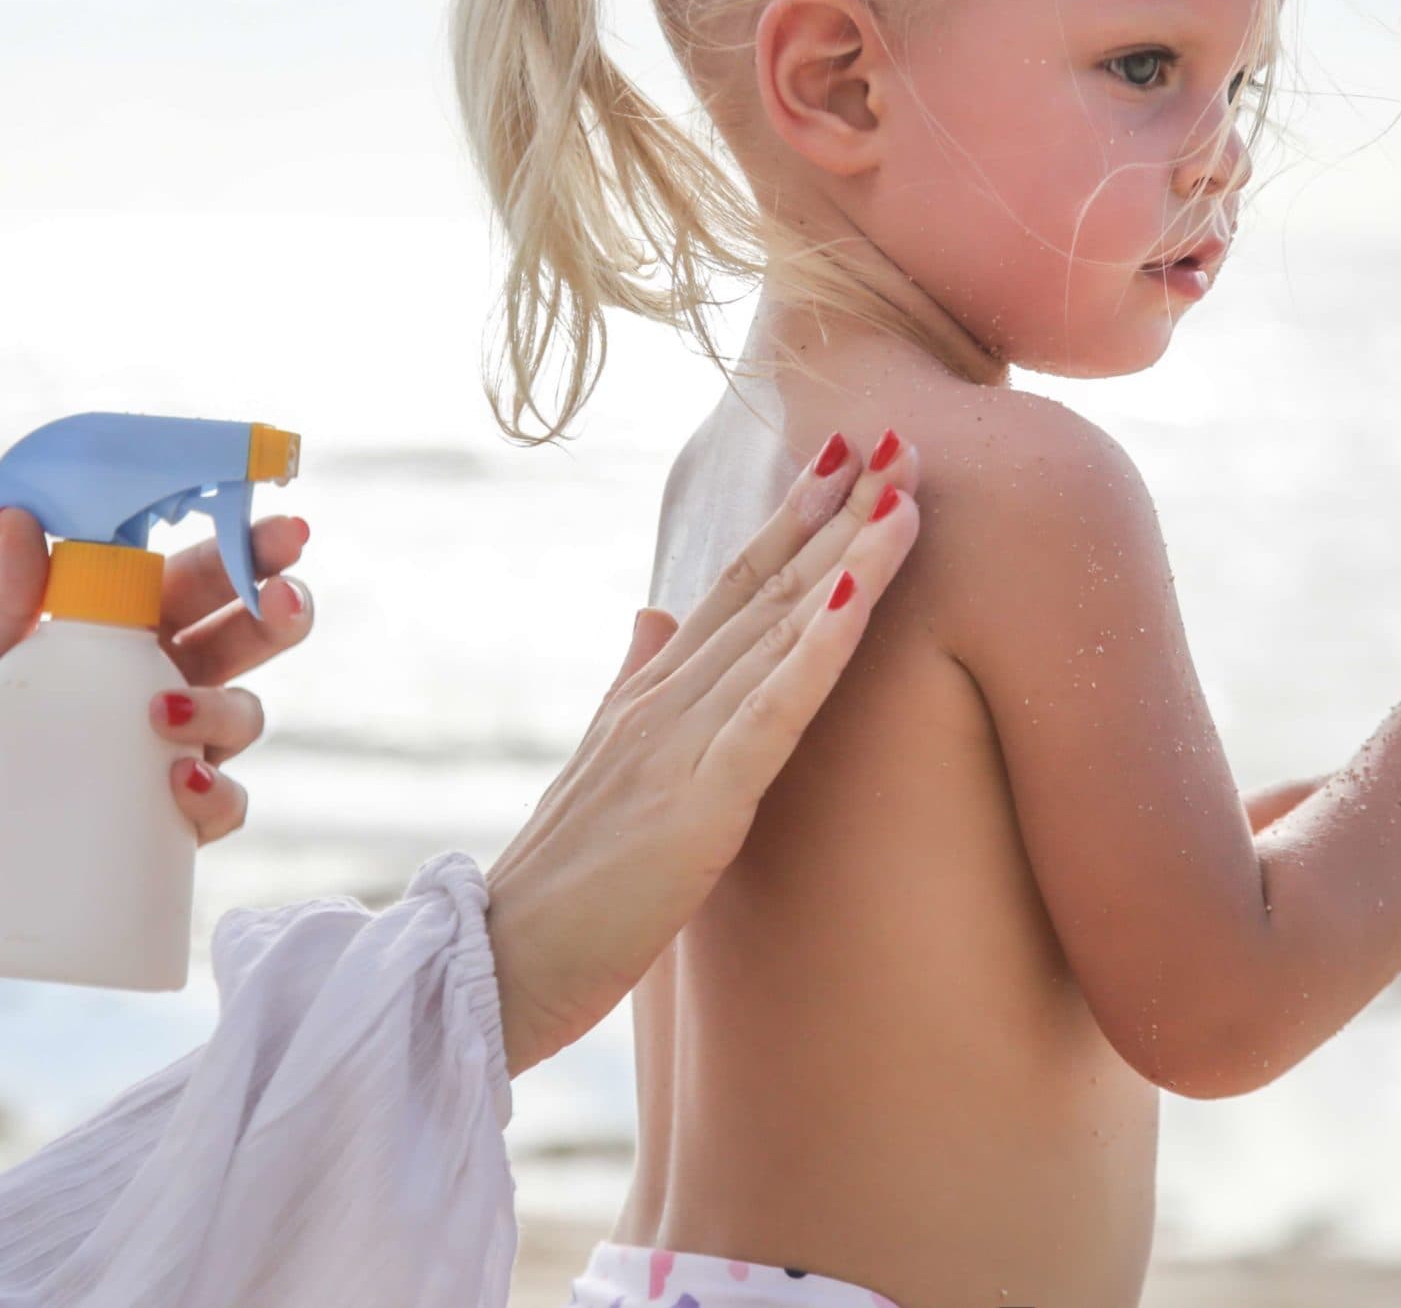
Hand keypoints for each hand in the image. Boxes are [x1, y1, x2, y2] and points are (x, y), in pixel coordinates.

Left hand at [0, 506, 315, 853]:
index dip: (248, 549)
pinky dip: (215, 792)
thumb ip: (4, 598)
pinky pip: (227, 803)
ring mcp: (182, 752)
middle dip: (282, 611)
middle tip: (285, 599)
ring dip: (226, 706)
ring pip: (245, 714)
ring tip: (165, 714)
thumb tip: (20, 515)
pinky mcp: (178, 820)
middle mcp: (170, 682)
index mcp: (132, 630)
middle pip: (250, 638)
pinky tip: (182, 784)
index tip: (287, 531)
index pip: (202, 578)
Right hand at [487, 428, 923, 1076]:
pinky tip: (855, 599)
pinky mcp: (695, 806)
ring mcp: (677, 746)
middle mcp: (665, 699)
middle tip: (901, 435)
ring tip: (902, 491)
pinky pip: (768, 716)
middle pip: (767, 587)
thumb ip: (632, 682)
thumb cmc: (562, 882)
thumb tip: (654, 612)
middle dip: (840, 511)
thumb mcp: (604, 764)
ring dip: (847, 557)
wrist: (497, 965)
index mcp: (651, 693)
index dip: (795, 516)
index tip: (848, 452)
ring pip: (778, 632)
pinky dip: (814, 653)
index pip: (735, 584)